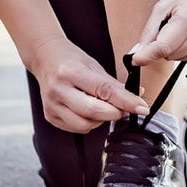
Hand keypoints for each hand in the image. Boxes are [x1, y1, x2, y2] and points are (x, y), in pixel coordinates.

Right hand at [27, 38, 149, 133]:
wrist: (45, 58)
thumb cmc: (72, 60)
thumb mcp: (94, 66)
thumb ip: (114, 85)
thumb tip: (138, 100)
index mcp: (71, 72)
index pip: (104, 90)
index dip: (126, 101)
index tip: (142, 108)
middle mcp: (59, 90)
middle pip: (94, 112)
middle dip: (115, 113)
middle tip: (124, 108)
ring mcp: (52, 105)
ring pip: (85, 125)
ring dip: (101, 120)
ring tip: (102, 106)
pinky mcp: (50, 116)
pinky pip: (77, 128)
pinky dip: (89, 123)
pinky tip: (88, 110)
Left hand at [128, 0, 186, 68]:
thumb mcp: (164, 5)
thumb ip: (150, 30)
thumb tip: (138, 52)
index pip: (164, 45)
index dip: (147, 55)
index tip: (135, 60)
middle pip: (171, 54)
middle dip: (165, 46)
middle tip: (171, 28)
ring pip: (182, 58)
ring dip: (177, 48)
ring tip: (186, 29)